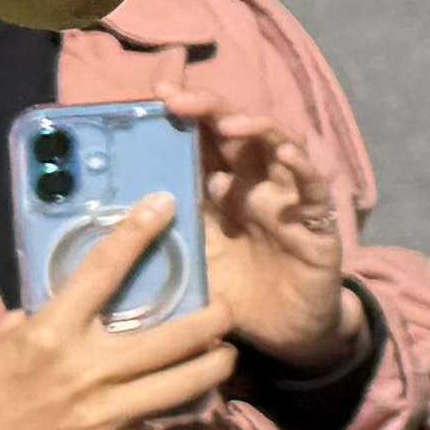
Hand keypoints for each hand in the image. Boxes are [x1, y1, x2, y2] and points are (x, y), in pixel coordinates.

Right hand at [0, 212, 234, 429]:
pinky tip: (160, 414)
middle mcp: (84, 371)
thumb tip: (86, 303)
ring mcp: (101, 416)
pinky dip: (156, 421)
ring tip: (223, 359)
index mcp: (51, 332)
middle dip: (213, 322)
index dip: (138, 233)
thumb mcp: (2, 339)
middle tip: (227, 313)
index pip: (103, 270)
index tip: (166, 205)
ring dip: (212, 370)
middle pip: (174, 339)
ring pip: (182, 388)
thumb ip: (49, 319)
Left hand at [164, 86, 364, 376]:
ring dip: (257, 128)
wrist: (285, 335)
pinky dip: (303, 168)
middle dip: (211, 109)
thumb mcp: (191, 263)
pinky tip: (285, 156)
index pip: (204, 141)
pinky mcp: (318, 224)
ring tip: (231, 124)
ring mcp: (289, 200)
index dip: (186, 114)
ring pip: (279, 146)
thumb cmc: (237, 296)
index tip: (157, 94)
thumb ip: (166, 237)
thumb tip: (111, 222)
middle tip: (180, 99)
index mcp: (222, 191)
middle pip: (238, 132)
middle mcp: (256, 186)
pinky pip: (314, 189)